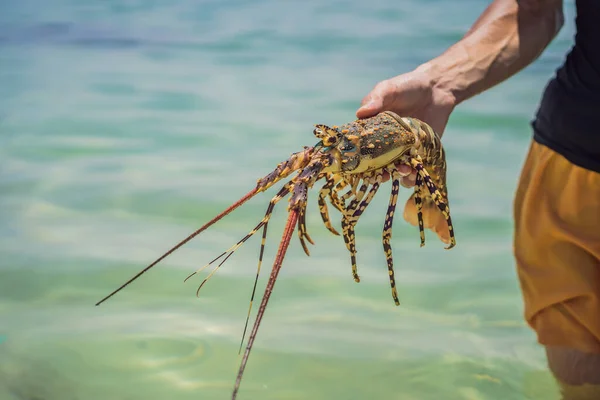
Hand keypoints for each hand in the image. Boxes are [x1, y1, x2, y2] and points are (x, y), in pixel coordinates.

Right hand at [356, 65, 454, 186]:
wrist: (436, 88)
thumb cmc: (407, 86)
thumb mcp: (389, 89)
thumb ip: (376, 100)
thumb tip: (359, 113)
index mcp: (372, 129)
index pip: (361, 148)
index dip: (360, 160)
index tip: (363, 168)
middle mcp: (385, 142)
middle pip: (378, 164)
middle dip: (380, 172)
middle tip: (386, 174)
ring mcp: (402, 149)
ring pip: (396, 169)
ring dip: (399, 174)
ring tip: (406, 171)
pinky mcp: (419, 153)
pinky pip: (413, 170)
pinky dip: (413, 177)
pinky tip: (416, 175)